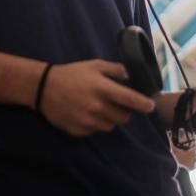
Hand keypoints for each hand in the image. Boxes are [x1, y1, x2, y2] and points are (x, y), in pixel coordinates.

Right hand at [39, 60, 154, 135]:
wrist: (44, 88)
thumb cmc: (72, 73)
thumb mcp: (94, 65)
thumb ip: (115, 69)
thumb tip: (130, 76)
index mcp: (102, 89)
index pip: (129, 99)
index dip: (143, 104)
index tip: (151, 107)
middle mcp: (97, 107)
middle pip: (123, 117)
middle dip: (124, 111)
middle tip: (117, 103)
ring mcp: (87, 121)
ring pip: (110, 126)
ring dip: (111, 118)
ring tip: (102, 108)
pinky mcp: (79, 130)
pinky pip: (96, 130)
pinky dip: (96, 124)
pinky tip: (88, 113)